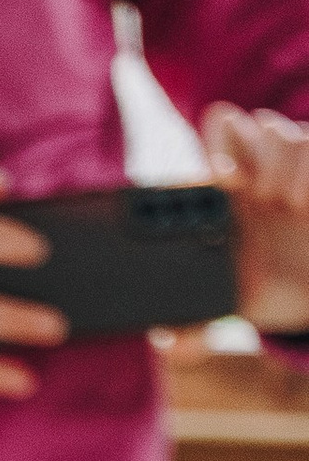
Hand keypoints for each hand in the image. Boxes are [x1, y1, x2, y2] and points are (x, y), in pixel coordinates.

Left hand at [205, 105, 308, 337]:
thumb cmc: (274, 291)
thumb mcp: (237, 306)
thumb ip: (199, 324)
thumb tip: (166, 340)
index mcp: (224, 193)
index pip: (209, 141)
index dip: (213, 147)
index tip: (221, 177)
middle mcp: (253, 169)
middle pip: (231, 120)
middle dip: (238, 144)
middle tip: (247, 185)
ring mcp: (289, 165)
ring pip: (272, 127)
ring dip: (276, 162)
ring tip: (285, 204)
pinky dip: (306, 166)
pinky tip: (302, 203)